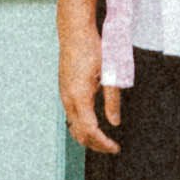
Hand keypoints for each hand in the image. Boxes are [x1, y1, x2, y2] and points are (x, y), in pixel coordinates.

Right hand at [61, 30, 116, 156]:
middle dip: (95, 145)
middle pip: (79, 133)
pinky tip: (92, 124)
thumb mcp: (109, 73)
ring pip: (73, 126)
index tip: (115, 148)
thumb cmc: (92, 47)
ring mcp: (64, 94)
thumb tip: (115, 121)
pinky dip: (81, 126)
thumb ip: (112, 99)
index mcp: (79, 97)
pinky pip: (71, 116)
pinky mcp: (64, 90)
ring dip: (88, 137)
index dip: (103, 143)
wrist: (74, 31)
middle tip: (112, 148)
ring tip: (103, 139)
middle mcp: (68, 99)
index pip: (90, 131)